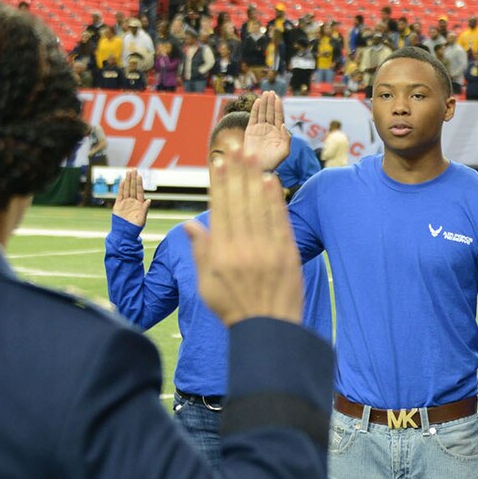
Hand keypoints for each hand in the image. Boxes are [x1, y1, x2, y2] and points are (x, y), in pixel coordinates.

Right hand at [112, 168, 149, 226]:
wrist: (124, 234)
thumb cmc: (134, 229)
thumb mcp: (142, 219)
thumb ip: (145, 209)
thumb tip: (149, 200)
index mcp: (139, 204)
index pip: (139, 191)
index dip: (139, 183)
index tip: (139, 175)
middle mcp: (133, 202)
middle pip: (133, 188)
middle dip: (133, 179)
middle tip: (133, 169)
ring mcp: (125, 203)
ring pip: (126, 189)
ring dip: (127, 181)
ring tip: (128, 172)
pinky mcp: (118, 205)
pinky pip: (120, 195)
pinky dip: (121, 188)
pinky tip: (122, 181)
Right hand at [184, 140, 301, 325]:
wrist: (269, 331)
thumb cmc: (234, 310)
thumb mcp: (206, 286)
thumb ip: (201, 253)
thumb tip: (190, 225)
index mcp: (221, 255)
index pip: (220, 210)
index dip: (220, 184)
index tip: (218, 163)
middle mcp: (243, 249)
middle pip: (239, 203)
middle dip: (237, 173)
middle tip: (236, 147)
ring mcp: (267, 251)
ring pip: (259, 207)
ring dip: (255, 178)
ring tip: (253, 154)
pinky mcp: (287, 255)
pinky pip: (280, 222)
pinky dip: (276, 201)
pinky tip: (272, 182)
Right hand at [240, 90, 291, 171]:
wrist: (259, 168)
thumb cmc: (273, 162)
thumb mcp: (284, 151)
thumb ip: (287, 138)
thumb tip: (283, 124)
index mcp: (278, 132)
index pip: (279, 117)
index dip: (279, 107)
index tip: (278, 98)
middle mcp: (269, 129)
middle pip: (271, 112)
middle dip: (271, 102)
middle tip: (271, 92)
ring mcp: (259, 129)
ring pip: (262, 113)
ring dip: (264, 103)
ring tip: (265, 94)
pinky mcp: (250, 131)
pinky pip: (253, 118)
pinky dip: (255, 110)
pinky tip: (258, 102)